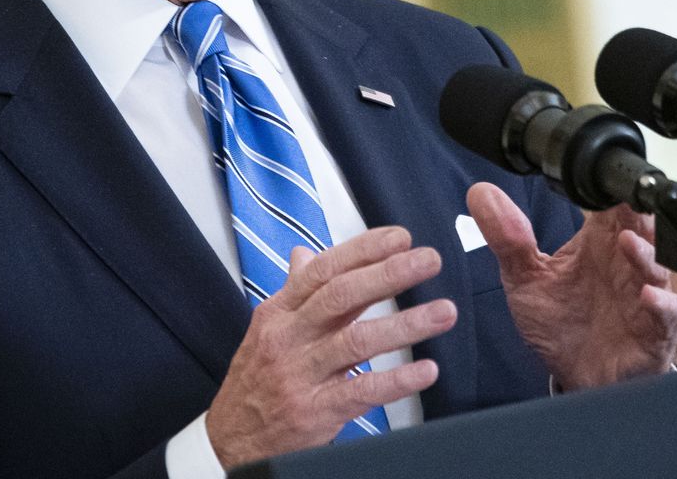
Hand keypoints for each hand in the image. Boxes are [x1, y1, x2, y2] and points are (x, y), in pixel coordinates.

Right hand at [206, 226, 456, 467]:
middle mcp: (289, 338)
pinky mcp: (315, 411)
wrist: (231, 440)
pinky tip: (426, 370)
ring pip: (357, 342)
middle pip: (342, 297)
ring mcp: (301, 375)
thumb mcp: (267, 330)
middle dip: (389, 274)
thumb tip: (303, 254)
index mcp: (280, 313)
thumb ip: (294, 292)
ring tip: (444, 312)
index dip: (363, 251)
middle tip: (428, 260)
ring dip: (405, 325)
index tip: (400, 238)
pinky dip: (397, 381)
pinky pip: (362, 392)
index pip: (323, 271)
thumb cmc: (256, 380)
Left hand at [467, 182, 676, 389]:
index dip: (612, 187)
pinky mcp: (654, 332)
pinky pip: (667, 315)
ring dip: (646, 254)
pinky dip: (662, 305)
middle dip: (639, 214)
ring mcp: (643, 297)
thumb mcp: (524, 278)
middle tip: (626, 200)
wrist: (575, 376)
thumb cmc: (558, 323)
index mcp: (600, 244)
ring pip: (657, 267)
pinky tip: (647, 297)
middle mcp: (626, 265)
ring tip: (627, 243)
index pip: (613, 205)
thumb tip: (479, 192)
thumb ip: (507, 237)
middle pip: (644, 228)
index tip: (599, 174)